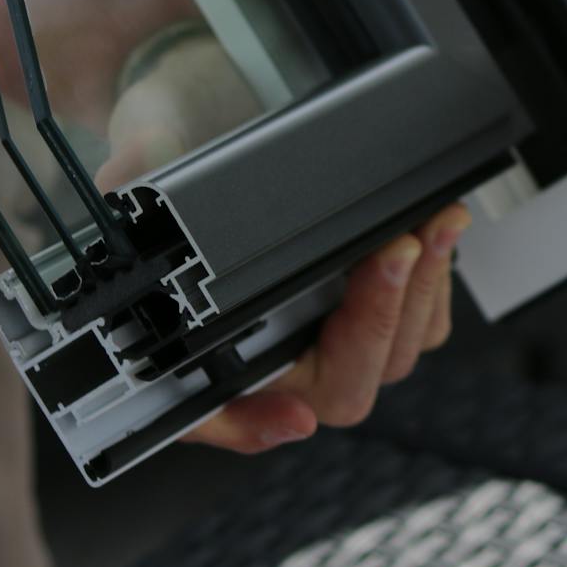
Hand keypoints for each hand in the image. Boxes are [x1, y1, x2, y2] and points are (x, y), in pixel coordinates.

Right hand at [91, 30, 469, 453]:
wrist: (209, 143)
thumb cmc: (176, 180)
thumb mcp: (138, 177)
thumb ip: (132, 191)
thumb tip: (129, 182)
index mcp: (202, 362)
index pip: (229, 414)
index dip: (258, 423)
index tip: (293, 412)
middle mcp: (274, 367)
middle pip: (345, 384)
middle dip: (378, 317)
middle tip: (395, 250)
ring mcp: (333, 344)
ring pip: (397, 353)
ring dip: (421, 292)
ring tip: (433, 225)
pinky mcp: (380, 311)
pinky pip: (424, 322)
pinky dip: (436, 280)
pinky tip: (437, 231)